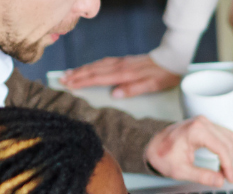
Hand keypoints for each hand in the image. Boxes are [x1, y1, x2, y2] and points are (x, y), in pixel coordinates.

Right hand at [60, 55, 181, 97]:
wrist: (171, 59)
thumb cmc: (164, 75)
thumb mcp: (152, 85)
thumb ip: (133, 89)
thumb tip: (114, 94)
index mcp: (124, 74)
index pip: (98, 78)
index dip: (82, 81)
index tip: (68, 84)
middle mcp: (119, 66)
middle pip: (93, 70)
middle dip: (76, 75)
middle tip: (61, 80)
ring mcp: (121, 62)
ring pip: (96, 65)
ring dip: (82, 69)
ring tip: (69, 74)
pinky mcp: (124, 60)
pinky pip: (103, 62)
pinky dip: (92, 65)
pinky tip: (88, 68)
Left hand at [145, 117, 232, 187]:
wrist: (151, 146)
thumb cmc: (162, 156)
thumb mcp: (180, 171)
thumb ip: (202, 176)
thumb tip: (220, 181)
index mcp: (196, 131)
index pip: (222, 148)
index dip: (229, 166)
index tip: (229, 179)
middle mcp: (202, 122)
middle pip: (228, 143)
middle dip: (229, 161)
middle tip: (224, 177)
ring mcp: (205, 122)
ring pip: (230, 138)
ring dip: (230, 155)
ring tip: (223, 170)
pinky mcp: (206, 125)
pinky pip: (225, 135)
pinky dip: (227, 148)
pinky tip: (222, 160)